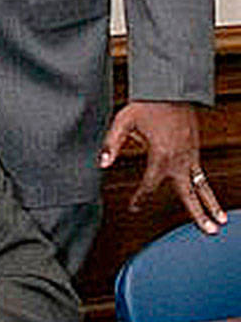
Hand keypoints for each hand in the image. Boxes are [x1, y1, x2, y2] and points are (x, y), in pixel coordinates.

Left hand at [100, 101, 225, 232]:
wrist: (170, 89)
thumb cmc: (146, 105)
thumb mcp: (123, 122)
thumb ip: (112, 144)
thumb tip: (101, 164)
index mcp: (161, 155)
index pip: (150, 185)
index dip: (141, 198)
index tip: (134, 208)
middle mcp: (180, 159)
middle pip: (189, 192)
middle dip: (199, 213)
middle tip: (209, 231)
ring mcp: (191, 155)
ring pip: (202, 185)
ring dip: (211, 204)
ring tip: (221, 222)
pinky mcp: (195, 150)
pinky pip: (202, 173)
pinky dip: (207, 187)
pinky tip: (210, 198)